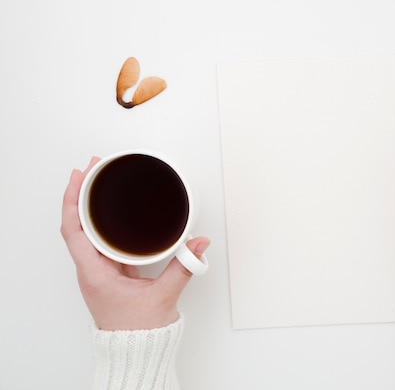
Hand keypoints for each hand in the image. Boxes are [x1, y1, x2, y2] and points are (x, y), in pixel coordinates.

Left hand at [61, 157, 209, 329]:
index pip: (73, 230)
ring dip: (90, 205)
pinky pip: (102, 240)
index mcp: (95, 273)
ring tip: (100, 181)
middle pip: (76, 223)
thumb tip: (199, 244)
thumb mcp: (163, 297)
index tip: (80, 176)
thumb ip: (183, 268)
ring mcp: (100, 269)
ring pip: (87, 230)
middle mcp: (91, 269)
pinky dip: (104, 220)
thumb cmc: (139, 331)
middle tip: (95, 167)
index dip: (73, 200)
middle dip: (82, 192)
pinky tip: (113, 210)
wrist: (136, 351)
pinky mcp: (111, 271)